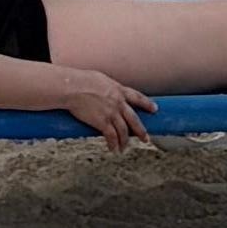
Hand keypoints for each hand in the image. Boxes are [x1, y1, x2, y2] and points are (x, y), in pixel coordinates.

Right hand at [41, 64, 156, 142]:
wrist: (71, 87)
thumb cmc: (80, 80)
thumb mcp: (99, 78)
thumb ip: (106, 87)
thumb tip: (104, 89)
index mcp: (118, 90)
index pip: (137, 97)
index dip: (147, 104)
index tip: (154, 109)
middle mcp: (118, 102)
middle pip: (134, 119)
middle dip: (141, 130)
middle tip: (146, 138)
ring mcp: (112, 113)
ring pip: (124, 130)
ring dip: (125, 141)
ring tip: (124, 148)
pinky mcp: (103, 122)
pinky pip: (111, 136)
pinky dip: (113, 144)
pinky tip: (113, 149)